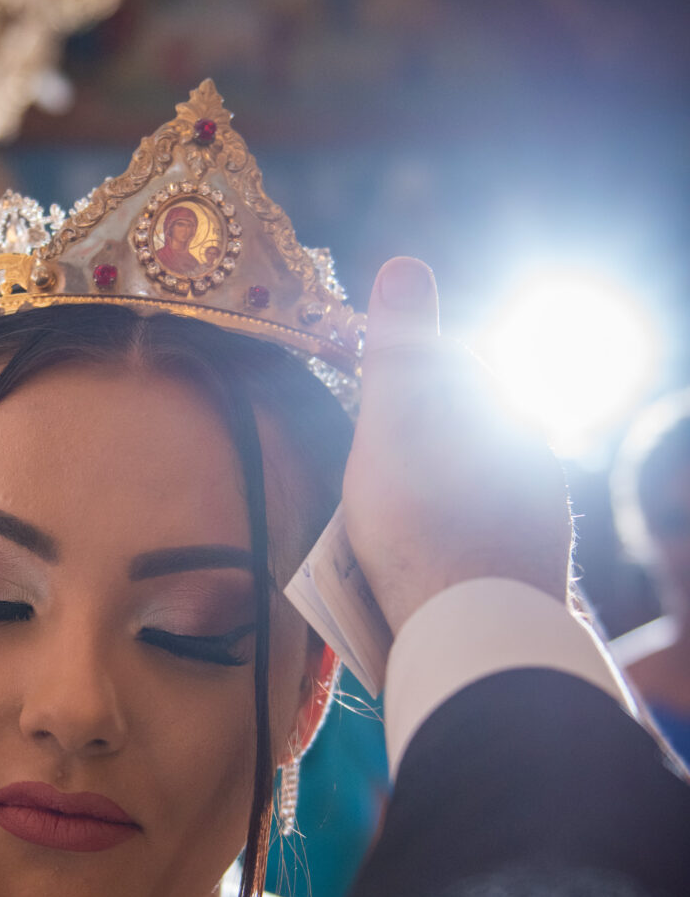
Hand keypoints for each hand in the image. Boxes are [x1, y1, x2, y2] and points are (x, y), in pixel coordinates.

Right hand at [343, 257, 571, 635]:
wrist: (474, 630)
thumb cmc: (420, 525)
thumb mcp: (391, 427)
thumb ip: (397, 349)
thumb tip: (404, 265)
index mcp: (502, 414)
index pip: (447, 369)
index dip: (394, 385)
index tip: (358, 412)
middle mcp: (533, 455)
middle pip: (461, 430)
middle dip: (418, 443)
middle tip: (364, 478)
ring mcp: (540, 514)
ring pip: (476, 483)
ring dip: (438, 492)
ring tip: (390, 528)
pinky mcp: (535, 565)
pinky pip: (485, 534)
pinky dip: (455, 536)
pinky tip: (426, 561)